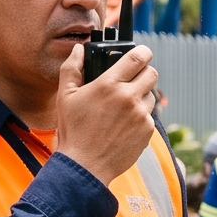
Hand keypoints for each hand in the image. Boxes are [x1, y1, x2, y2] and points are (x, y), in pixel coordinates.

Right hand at [54, 44, 159, 187]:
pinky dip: (141, 117)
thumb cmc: (73, 131)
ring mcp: (140, 115)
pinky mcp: (147, 131)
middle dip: (144, 73)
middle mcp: (128, 97)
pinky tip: (124, 125)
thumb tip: (79, 50)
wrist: (85, 166)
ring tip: (123, 108)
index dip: (143, 51)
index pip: (138, 57)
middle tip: (132, 80)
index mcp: (109, 84)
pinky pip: (150, 116)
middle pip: (152, 73)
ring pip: (152, 95)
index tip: (141, 53)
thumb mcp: (65, 96)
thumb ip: (72, 68)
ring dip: (142, 97)